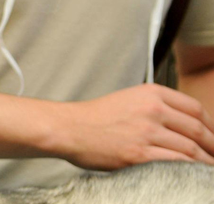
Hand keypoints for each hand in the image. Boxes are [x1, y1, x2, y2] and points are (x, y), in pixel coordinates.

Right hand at [57, 84, 213, 169]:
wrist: (68, 128)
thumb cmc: (94, 117)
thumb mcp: (128, 99)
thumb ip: (154, 106)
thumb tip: (181, 123)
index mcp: (151, 93)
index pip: (195, 108)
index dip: (211, 125)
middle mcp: (152, 110)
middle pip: (197, 129)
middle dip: (213, 145)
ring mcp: (146, 132)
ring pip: (191, 148)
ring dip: (206, 161)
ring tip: (210, 168)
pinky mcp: (139, 154)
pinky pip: (176, 163)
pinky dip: (190, 170)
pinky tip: (194, 175)